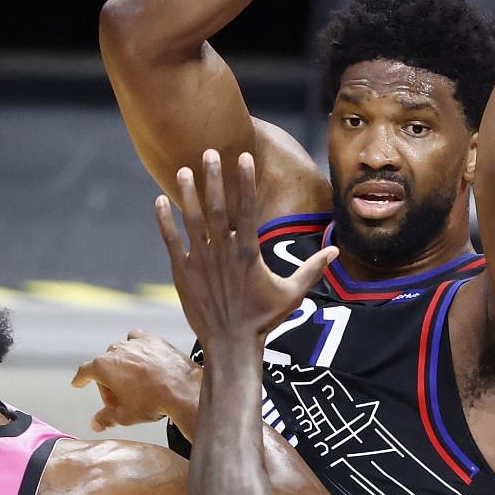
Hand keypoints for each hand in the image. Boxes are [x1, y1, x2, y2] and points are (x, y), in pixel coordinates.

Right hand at [71, 331, 197, 431]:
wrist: (182, 389)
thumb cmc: (151, 403)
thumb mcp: (124, 416)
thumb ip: (106, 418)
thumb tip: (95, 424)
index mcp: (103, 367)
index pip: (84, 372)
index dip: (80, 379)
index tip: (78, 383)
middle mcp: (116, 350)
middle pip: (104, 365)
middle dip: (108, 382)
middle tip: (119, 400)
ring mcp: (135, 343)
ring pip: (120, 351)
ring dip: (122, 364)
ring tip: (132, 381)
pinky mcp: (153, 340)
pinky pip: (138, 340)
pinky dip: (137, 348)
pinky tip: (142, 358)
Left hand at [156, 151, 334, 350]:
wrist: (230, 343)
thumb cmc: (263, 319)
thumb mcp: (292, 293)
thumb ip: (312, 269)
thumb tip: (335, 250)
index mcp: (249, 252)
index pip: (246, 208)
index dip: (244, 181)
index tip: (242, 157)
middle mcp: (223, 251)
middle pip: (217, 206)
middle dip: (213, 178)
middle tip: (209, 152)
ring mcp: (201, 260)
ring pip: (192, 219)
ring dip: (188, 193)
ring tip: (183, 169)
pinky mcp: (182, 272)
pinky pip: (171, 241)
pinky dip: (164, 221)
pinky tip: (159, 201)